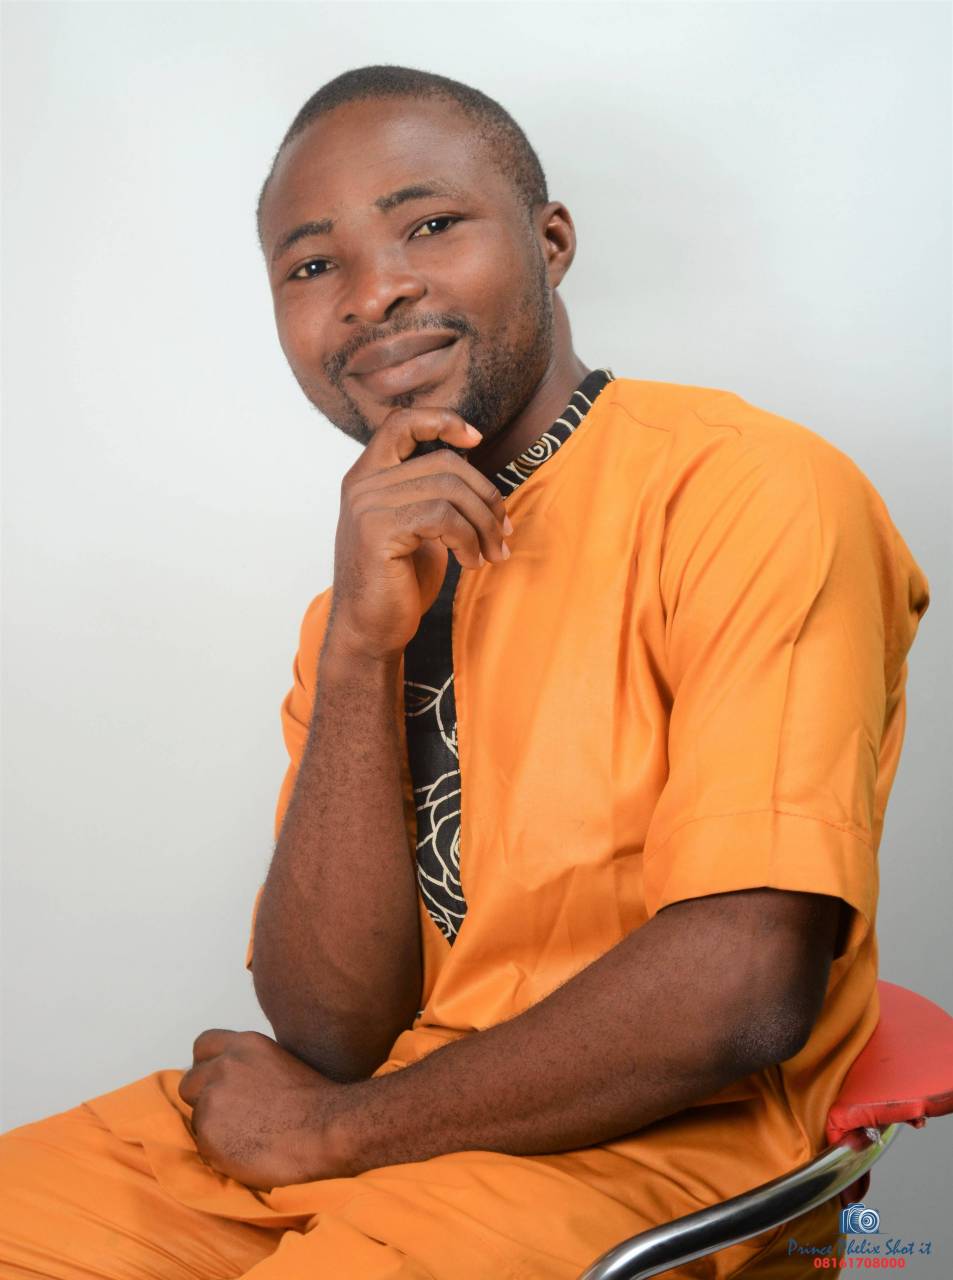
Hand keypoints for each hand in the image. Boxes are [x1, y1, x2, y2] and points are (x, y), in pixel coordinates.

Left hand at [178, 1028, 349, 1188]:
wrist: (324, 1130)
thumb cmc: (314, 1102)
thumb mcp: (278, 1061)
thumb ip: (247, 1065)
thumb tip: (232, 1081)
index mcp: (244, 1045)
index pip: (202, 1046)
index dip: (206, 1066)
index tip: (217, 1082)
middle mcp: (223, 1066)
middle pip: (190, 1082)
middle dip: (203, 1099)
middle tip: (230, 1116)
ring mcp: (212, 1100)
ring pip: (196, 1116)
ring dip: (213, 1127)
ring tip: (246, 1136)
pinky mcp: (208, 1134)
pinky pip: (202, 1145)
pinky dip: (219, 1152)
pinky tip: (247, 1151)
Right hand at [329, 407, 512, 660]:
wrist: (369, 630)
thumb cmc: (398, 582)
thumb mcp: (417, 529)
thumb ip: (432, 497)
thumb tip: (480, 485)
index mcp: (368, 476)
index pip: (401, 422)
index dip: (442, 421)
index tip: (476, 440)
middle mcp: (362, 483)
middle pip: (444, 463)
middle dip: (486, 497)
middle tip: (504, 533)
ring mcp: (367, 505)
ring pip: (449, 490)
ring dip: (483, 524)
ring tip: (491, 553)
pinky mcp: (378, 531)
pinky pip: (442, 517)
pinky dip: (468, 539)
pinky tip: (471, 563)